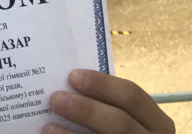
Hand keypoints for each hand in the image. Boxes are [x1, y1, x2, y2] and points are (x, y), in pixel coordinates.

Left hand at [43, 69, 174, 132]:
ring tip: (49, 128)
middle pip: (121, 123)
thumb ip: (105, 103)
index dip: (103, 85)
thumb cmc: (117, 128)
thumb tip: (67, 86)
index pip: (133, 97)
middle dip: (87, 110)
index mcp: (155, 121)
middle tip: (56, 99)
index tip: (73, 76)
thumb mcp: (122, 115)